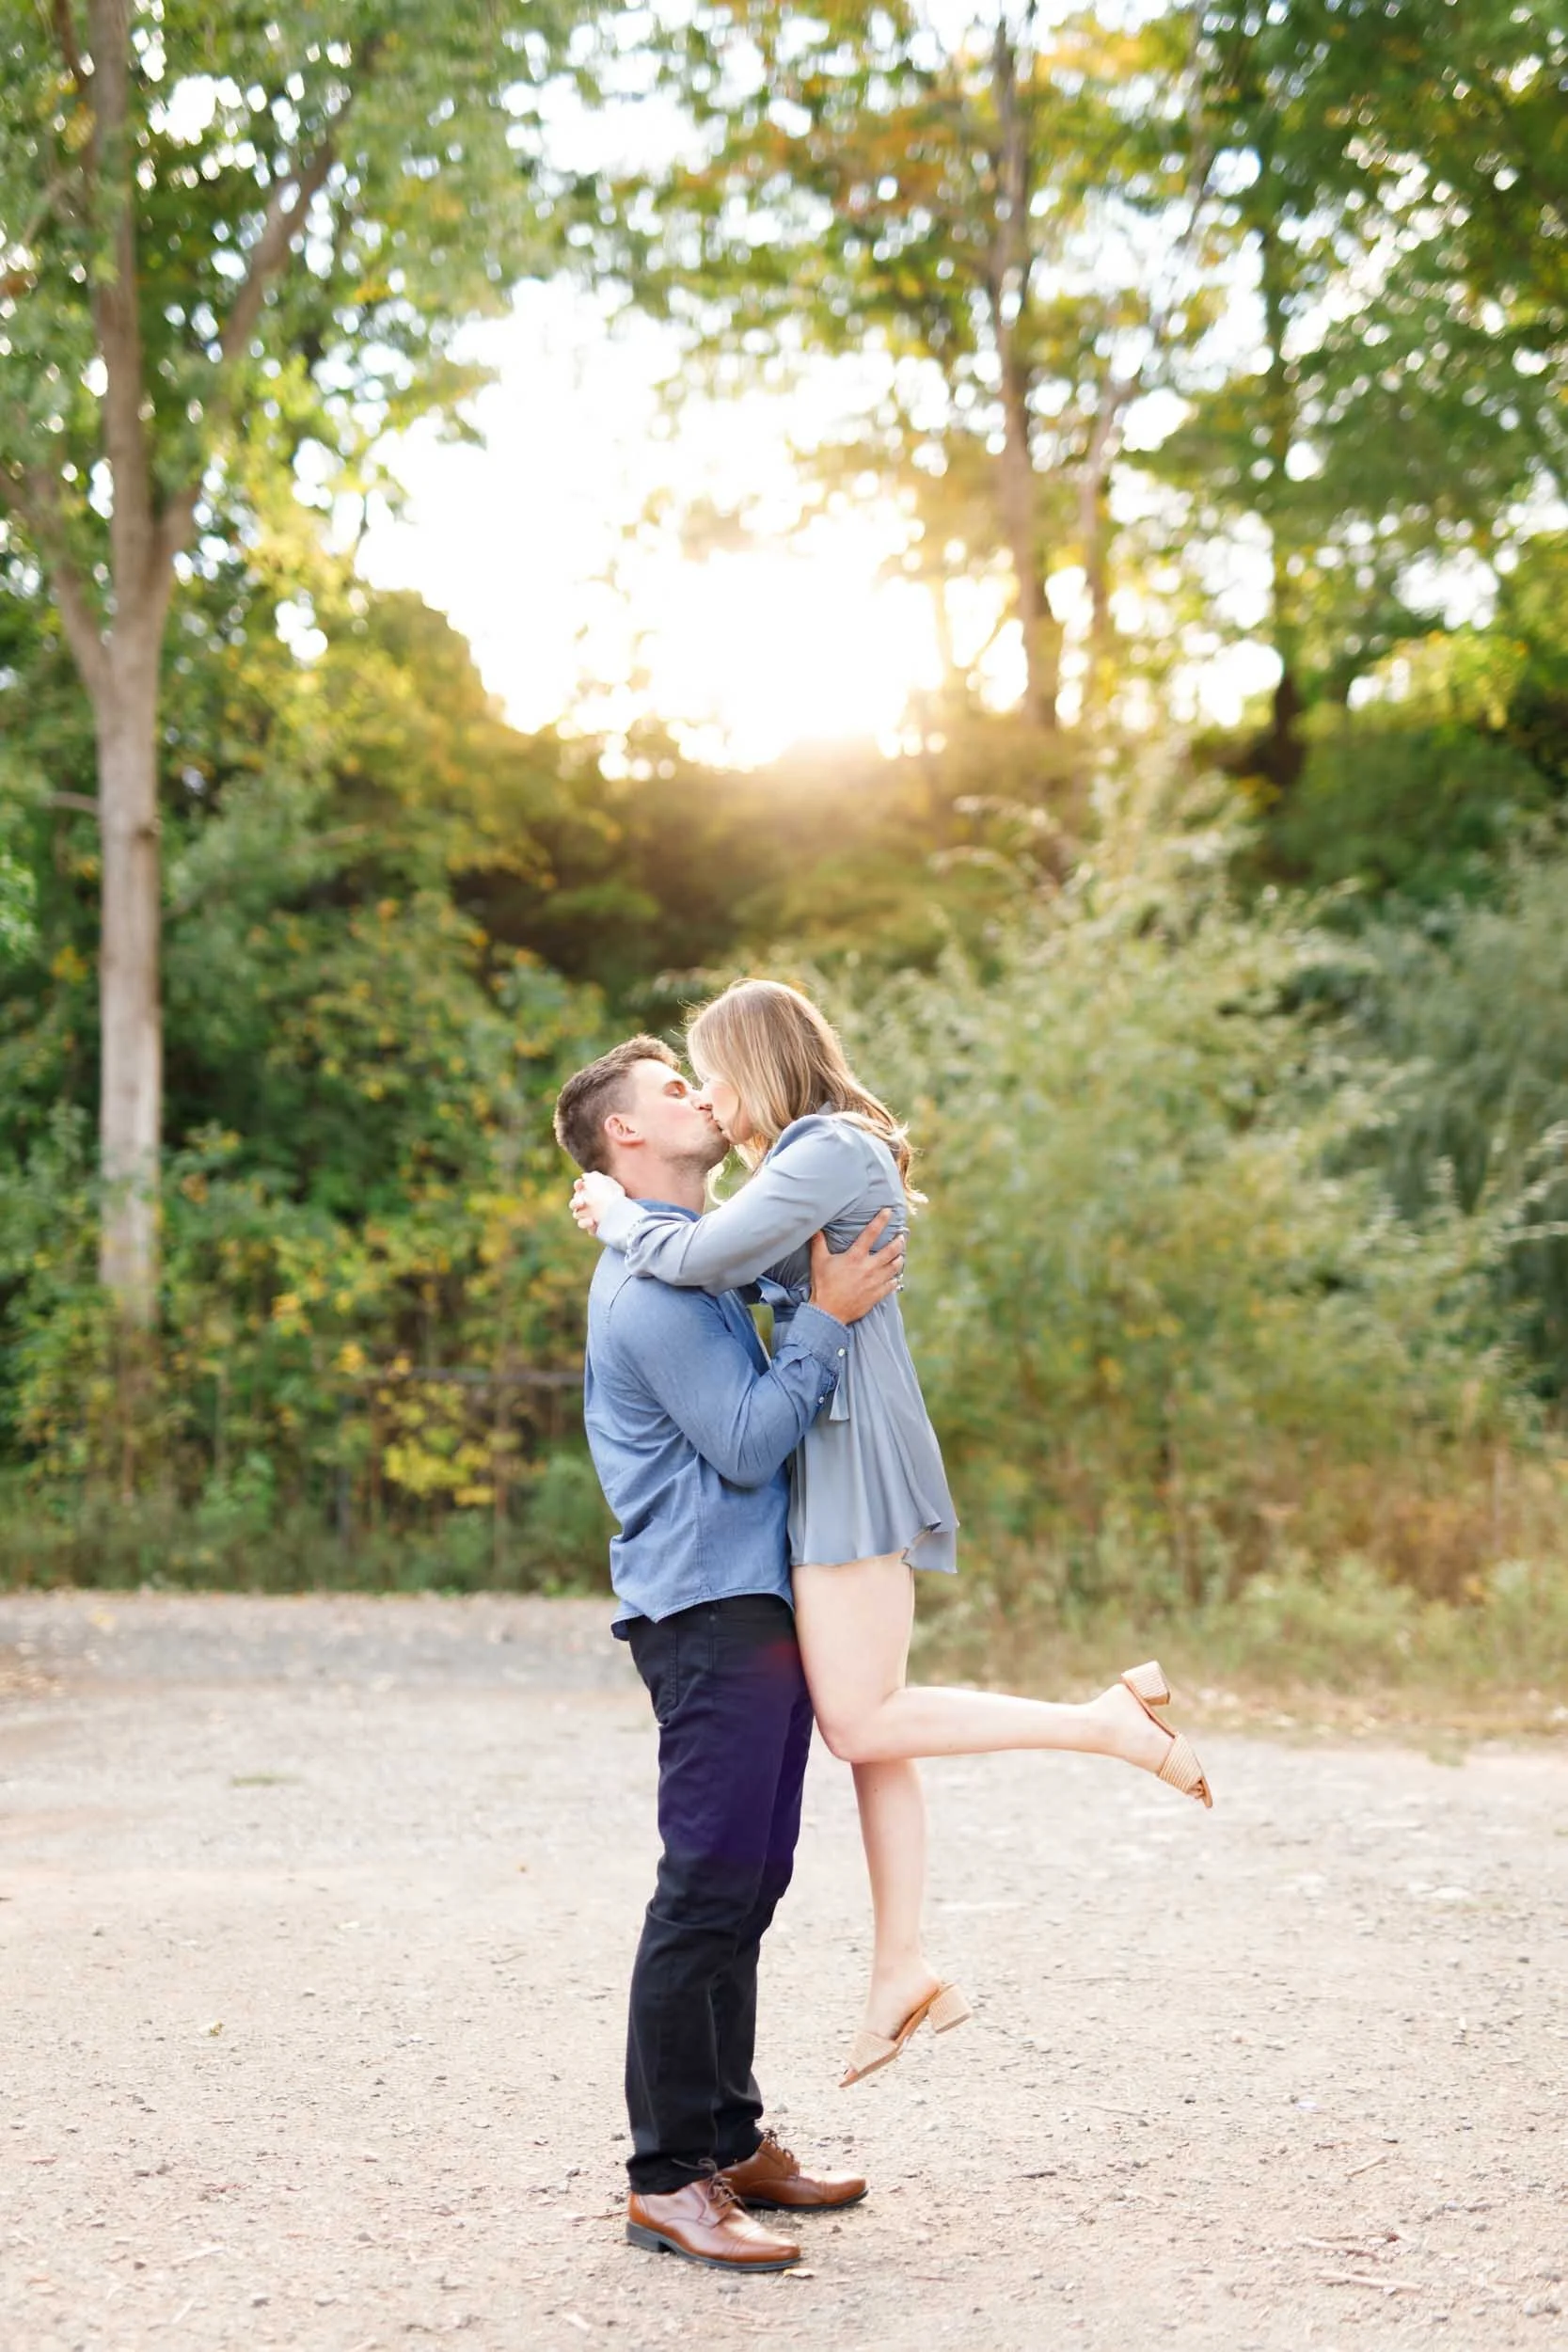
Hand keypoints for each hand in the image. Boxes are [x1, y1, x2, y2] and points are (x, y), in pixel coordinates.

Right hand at [570, 1171, 625, 1234]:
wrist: (626, 1212)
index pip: (578, 1189)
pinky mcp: (594, 1229)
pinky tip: (594, 1223)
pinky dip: (590, 1227)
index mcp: (586, 1194)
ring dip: (582, 1217)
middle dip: (575, 1203)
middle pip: (573, 1204)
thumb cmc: (616, 1196)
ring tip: (590, 1218)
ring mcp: (587, 1218)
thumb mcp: (611, 1185)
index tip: (580, 1182)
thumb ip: (598, 1178)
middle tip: (581, 1202)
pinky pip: (589, 1230)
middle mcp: (584, 1206)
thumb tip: (585, 1176)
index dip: (577, 1185)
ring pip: (578, 1218)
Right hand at [808, 1209, 904, 1326]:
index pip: (871, 1233)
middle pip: (891, 1251)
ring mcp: (875, 1282)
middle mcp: (868, 1267)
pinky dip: (895, 1279)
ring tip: (900, 1255)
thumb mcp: (819, 1261)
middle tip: (901, 1237)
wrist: (828, 1312)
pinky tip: (895, 1277)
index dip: (881, 1220)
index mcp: (855, 1257)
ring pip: (894, 1267)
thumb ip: (818, 1242)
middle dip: (899, 1242)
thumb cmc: (823, 1285)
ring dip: (899, 1259)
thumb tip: (815, 1227)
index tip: (888, 1211)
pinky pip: (892, 1285)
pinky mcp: (877, 1295)